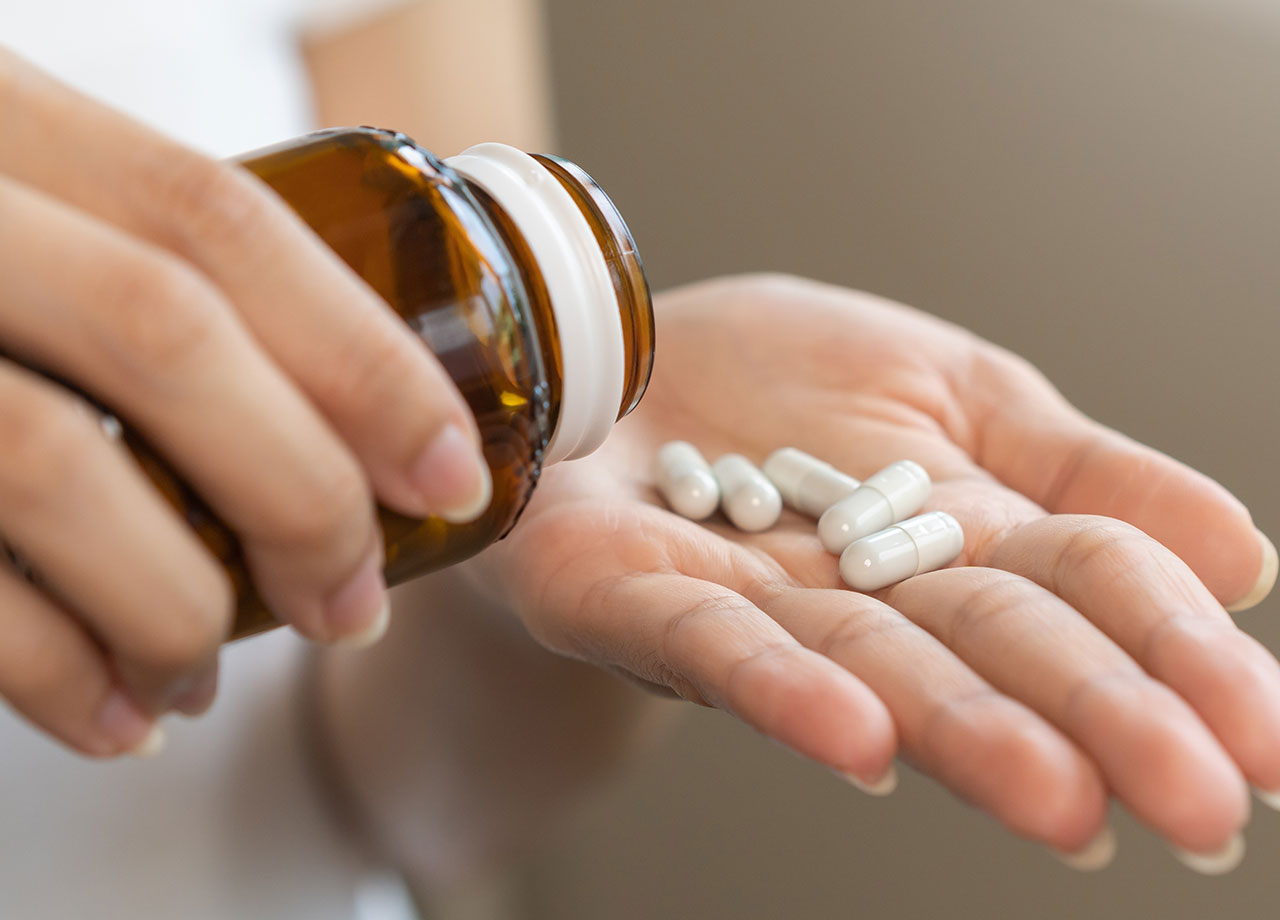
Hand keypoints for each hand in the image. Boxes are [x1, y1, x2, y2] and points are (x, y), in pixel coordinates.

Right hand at [0, 51, 487, 756]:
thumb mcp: (19, 218)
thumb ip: (130, 267)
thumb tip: (343, 413)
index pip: (217, 218)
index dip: (361, 355)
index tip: (452, 473)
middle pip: (169, 332)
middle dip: (300, 491)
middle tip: (354, 604)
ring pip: (53, 463)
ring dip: (176, 606)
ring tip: (209, 675)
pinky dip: (55, 673)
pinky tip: (118, 715)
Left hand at [474, 273, 1279, 867]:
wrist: (618, 362)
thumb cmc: (783, 383)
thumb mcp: (955, 392)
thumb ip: (1080, 470)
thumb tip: (1245, 558)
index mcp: (956, 534)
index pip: (1087, 587)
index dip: (1176, 653)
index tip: (1275, 746)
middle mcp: (864, 590)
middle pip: (992, 646)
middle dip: (1097, 718)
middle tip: (1204, 805)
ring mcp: (749, 600)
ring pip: (868, 666)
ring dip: (961, 731)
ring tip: (1061, 798)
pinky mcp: (629, 593)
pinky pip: (706, 642)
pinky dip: (781, 688)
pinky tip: (861, 736)